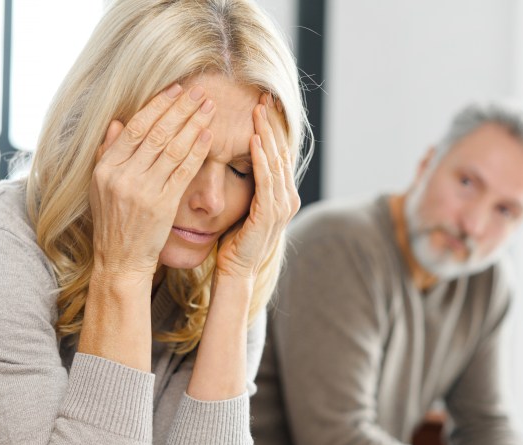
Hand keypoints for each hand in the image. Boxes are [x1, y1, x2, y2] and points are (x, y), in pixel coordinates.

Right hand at [88, 83, 215, 283]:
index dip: (157, 106)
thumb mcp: (100, 186)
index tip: (175, 90)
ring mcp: (142, 191)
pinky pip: (183, 171)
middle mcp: (122, 176)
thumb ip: (108, 153)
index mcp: (106, 168)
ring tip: (209, 107)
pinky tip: (208, 136)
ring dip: (193, 124)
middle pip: (156, 133)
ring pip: (172, 148)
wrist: (121, 259)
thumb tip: (118, 123)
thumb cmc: (114, 222)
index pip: (135, 128)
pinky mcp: (162, 205)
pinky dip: (197, 151)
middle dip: (180, 108)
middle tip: (199, 91)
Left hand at [216, 94, 300, 279]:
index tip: (262, 102)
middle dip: (272, 123)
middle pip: (282, 151)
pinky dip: (261, 159)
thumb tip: (238, 159)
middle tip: (264, 95)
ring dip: (266, 134)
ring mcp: (282, 206)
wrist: (236, 271)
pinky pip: (266, 180)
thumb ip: (248, 185)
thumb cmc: (235, 241)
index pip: (279, 152)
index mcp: (283, 194)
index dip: (272, 127)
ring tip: (258, 110)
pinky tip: (254, 140)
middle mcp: (288, 198)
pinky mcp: (270, 214)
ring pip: (276, 161)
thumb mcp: (244, 205)